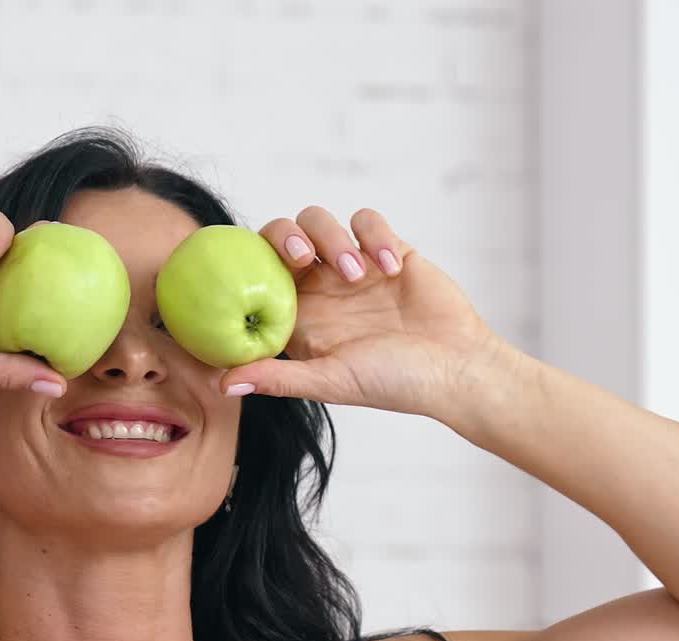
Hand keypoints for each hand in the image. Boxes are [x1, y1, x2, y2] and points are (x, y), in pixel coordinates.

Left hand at [219, 205, 508, 419]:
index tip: (251, 271)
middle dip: (286, 236)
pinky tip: (392, 268)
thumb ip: (278, 378)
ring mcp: (353, 267)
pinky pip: (367, 219)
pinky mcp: (388, 249)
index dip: (247, 264)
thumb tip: (222, 384)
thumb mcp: (329, 382)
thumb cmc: (393, 383)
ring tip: (361, 275)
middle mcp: (320, 289)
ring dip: (334, 239)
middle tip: (303, 257)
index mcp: (298, 318)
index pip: (256, 276)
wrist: (455, 368)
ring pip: (321, 220)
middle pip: (283, 236)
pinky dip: (374, 235)